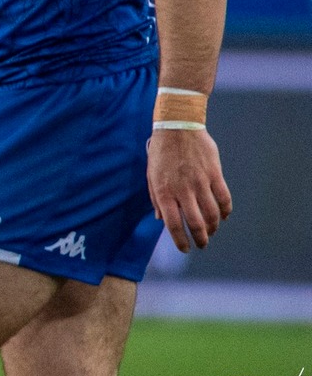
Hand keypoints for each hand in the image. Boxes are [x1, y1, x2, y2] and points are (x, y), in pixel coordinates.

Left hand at [148, 127, 231, 251]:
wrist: (177, 126)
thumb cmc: (161, 152)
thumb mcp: (151, 175)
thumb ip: (155, 198)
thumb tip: (161, 219)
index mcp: (163, 191)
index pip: (173, 224)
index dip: (180, 240)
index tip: (185, 248)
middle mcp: (183, 190)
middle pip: (196, 223)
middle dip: (200, 239)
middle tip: (202, 245)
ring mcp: (200, 182)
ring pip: (212, 214)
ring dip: (213, 228)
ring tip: (211, 232)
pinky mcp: (214, 174)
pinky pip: (224, 198)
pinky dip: (225, 211)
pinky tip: (223, 216)